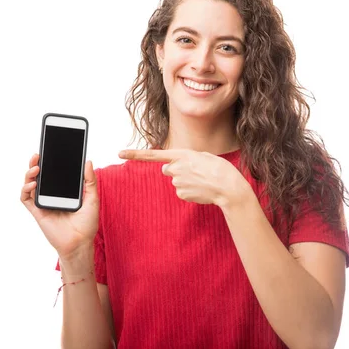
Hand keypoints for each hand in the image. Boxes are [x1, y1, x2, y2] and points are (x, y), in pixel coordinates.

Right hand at [20, 154, 99, 259]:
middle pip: (40, 175)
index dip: (50, 161)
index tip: (51, 149)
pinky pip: (26, 198)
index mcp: (64, 190)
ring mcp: (43, 202)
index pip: (55, 172)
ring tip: (36, 167)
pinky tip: (33, 184)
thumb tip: (88, 161)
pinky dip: (26, 189)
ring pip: (30, 184)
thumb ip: (90, 180)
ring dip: (29, 174)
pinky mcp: (37, 212)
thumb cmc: (87, 223)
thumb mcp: (92, 198)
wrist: (80, 243)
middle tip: (38, 154)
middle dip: (36, 163)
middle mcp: (52, 194)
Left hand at [118, 149, 251, 207]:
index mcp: (181, 155)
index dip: (135, 154)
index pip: (153, 155)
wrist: (229, 187)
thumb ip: (184, 160)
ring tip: (202, 181)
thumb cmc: (219, 169)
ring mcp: (178, 183)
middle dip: (178, 170)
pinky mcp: (182, 194)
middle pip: (168, 169)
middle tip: (195, 172)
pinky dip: (190, 191)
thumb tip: (169, 170)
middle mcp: (176, 168)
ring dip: (187, 181)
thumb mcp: (202, 156)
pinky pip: (182, 192)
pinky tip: (201, 190)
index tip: (119, 153)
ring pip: (176, 181)